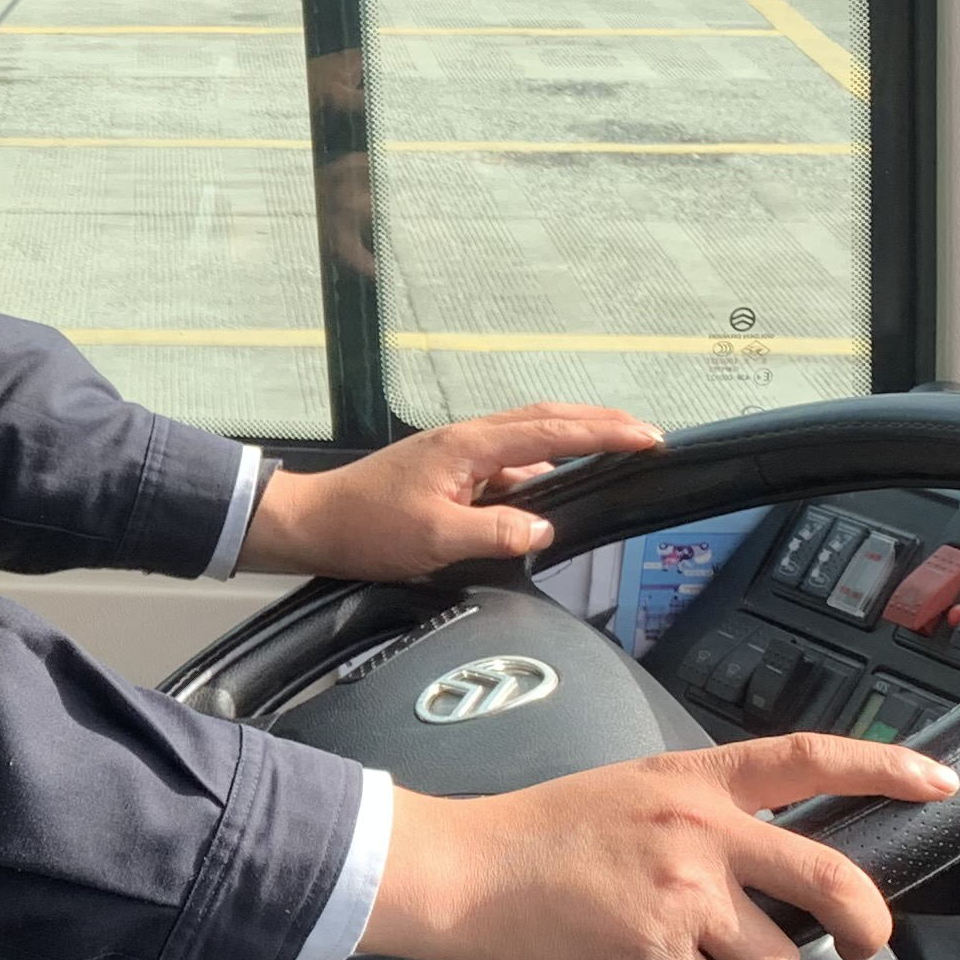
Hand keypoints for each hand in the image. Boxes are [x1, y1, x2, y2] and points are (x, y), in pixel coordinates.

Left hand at [242, 404, 660, 579]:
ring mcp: (457, 452)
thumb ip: (496, 531)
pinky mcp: (448, 470)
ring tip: (612, 452)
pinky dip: (539, 466)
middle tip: (645, 434)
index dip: (605, 432)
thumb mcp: (436, 539)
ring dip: (571, 441)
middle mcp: (467, 438)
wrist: (311, 523)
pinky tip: (550, 489)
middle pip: (547, 420)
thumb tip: (545, 526)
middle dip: (599, 423)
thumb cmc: (366, 528)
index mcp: (469, 445)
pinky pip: (507, 462)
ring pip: (528, 438)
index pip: (552, 432)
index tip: (648, 436)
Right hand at [361, 736, 959, 959]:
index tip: (940, 780)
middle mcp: (699, 832)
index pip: (807, 760)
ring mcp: (680, 892)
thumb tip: (748, 865)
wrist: (462, 869)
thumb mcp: (626, 794)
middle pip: (828, 876)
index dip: (884, 769)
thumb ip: (695, 817)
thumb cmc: (531, 837)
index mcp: (693, 783)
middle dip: (866, 921)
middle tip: (862, 943)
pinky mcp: (654, 950)